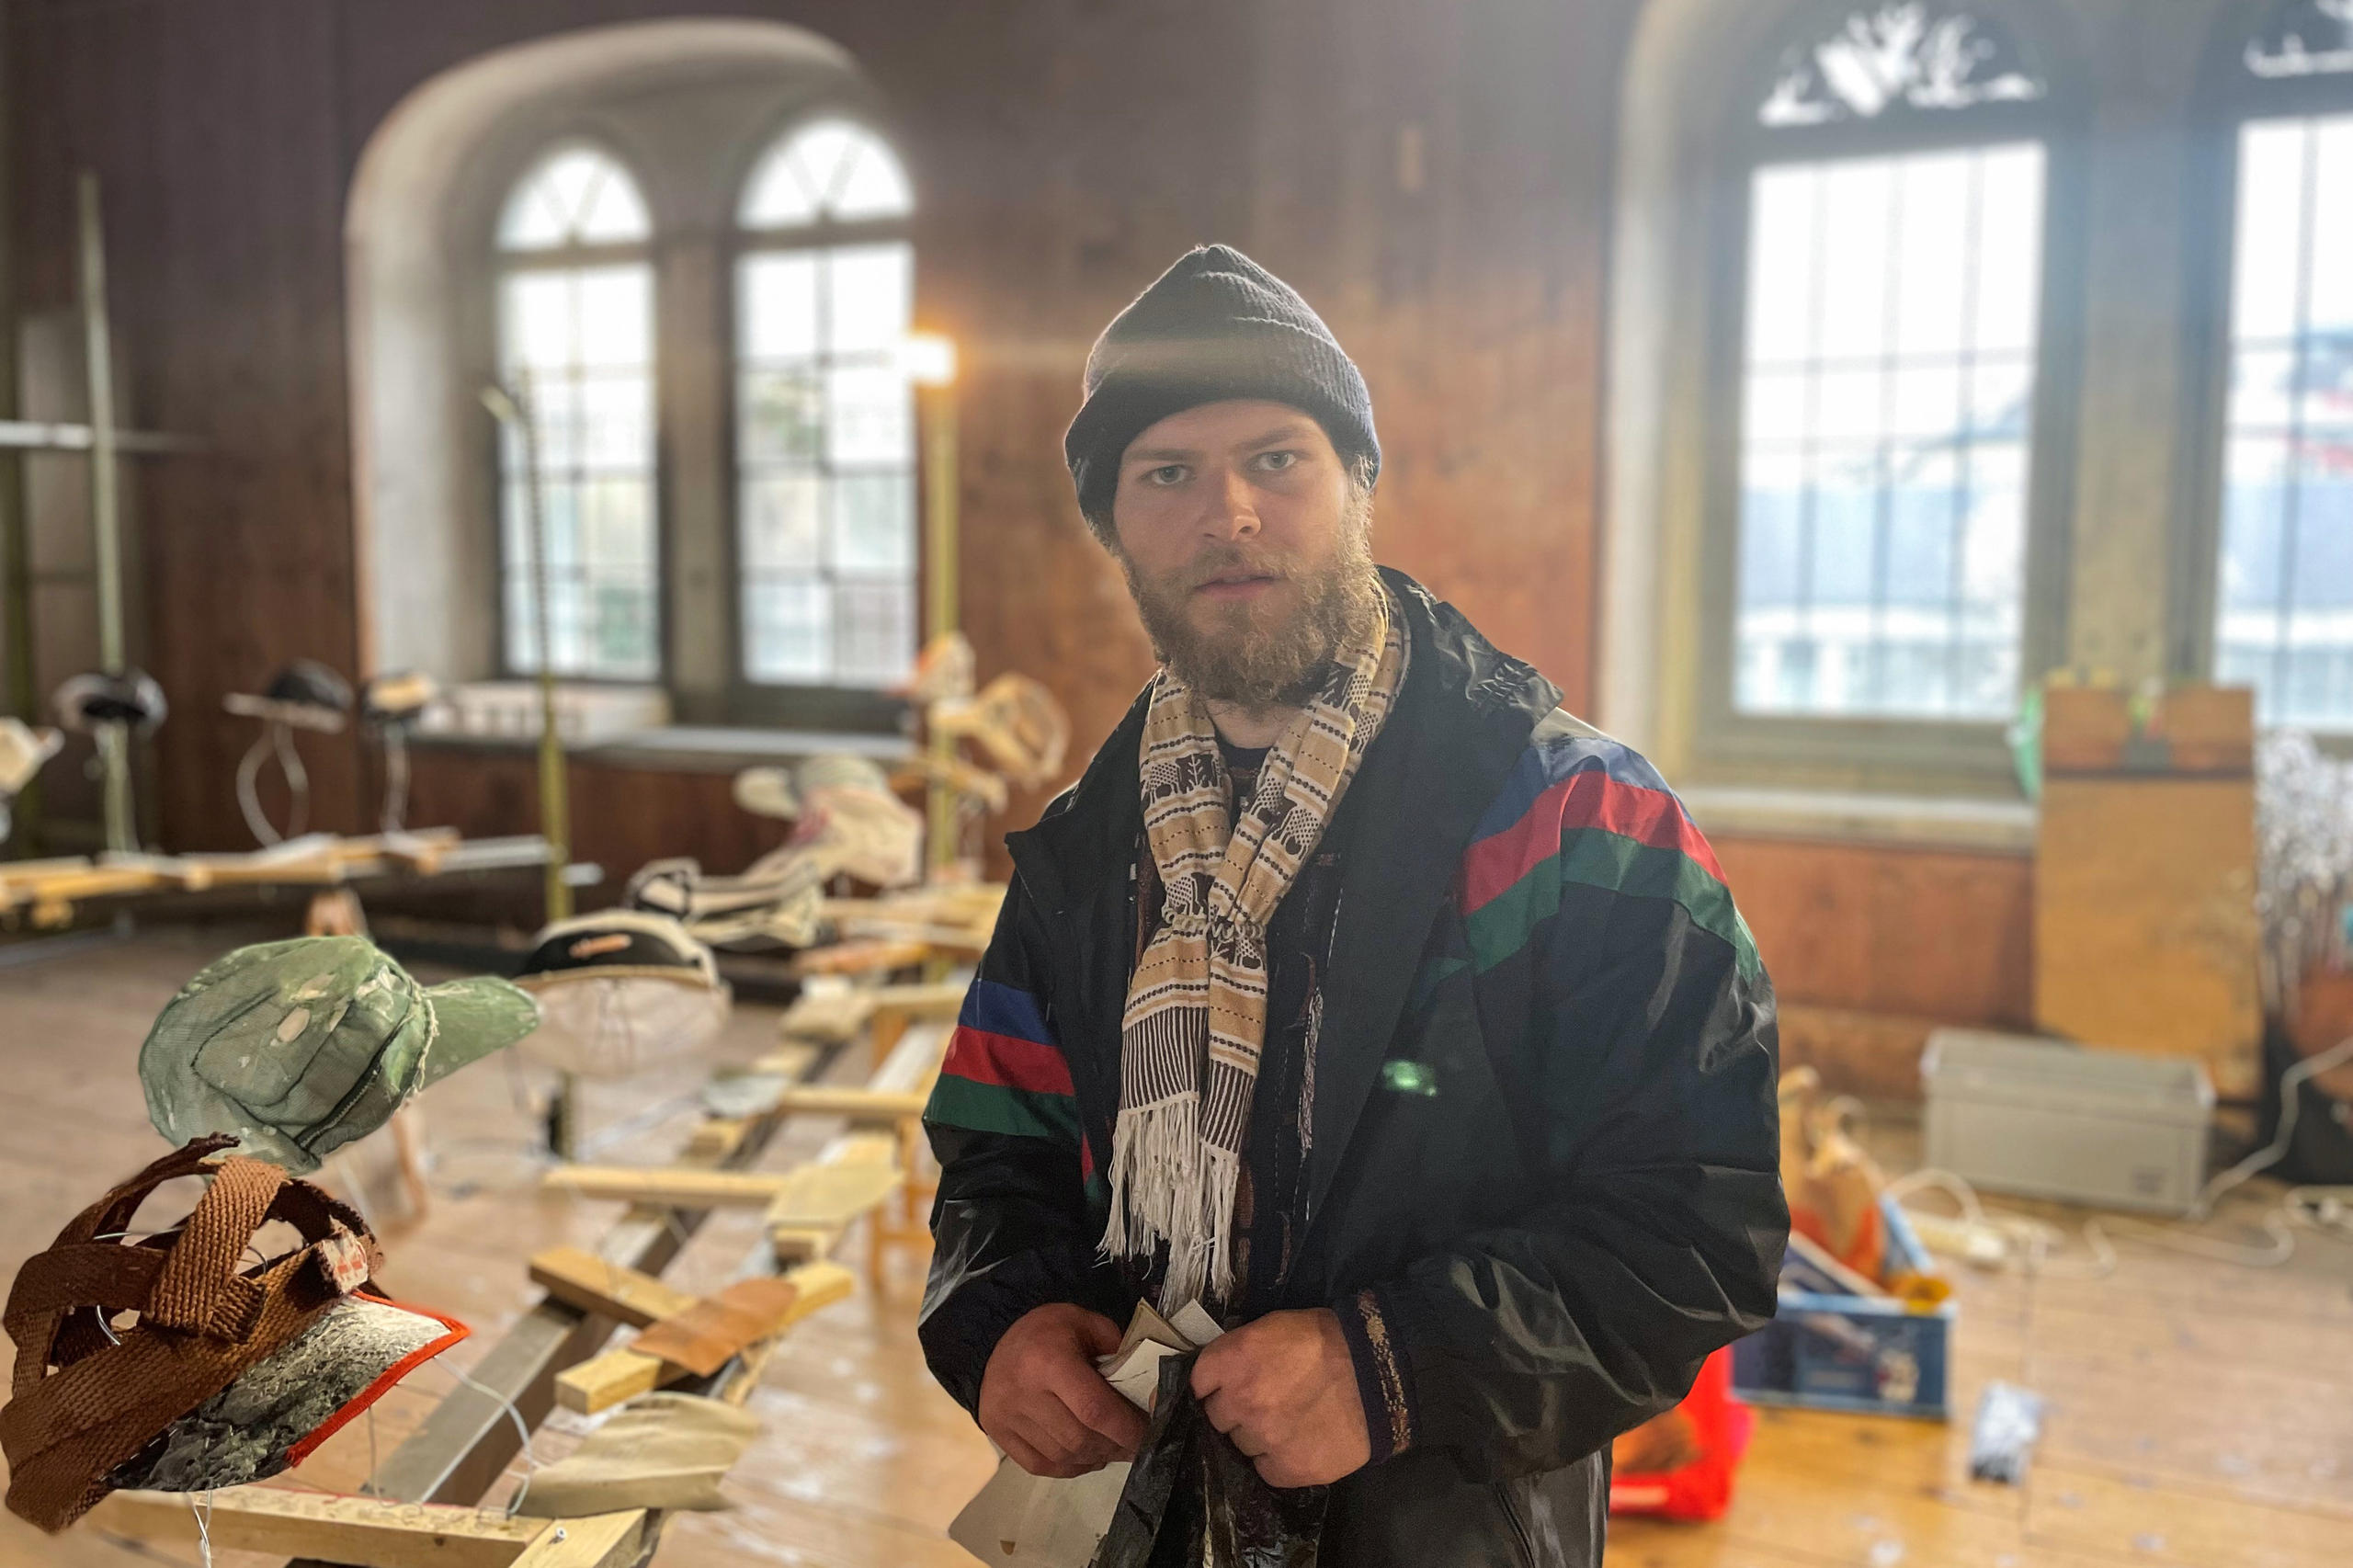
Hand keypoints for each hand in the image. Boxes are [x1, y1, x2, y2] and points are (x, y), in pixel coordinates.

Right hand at [979, 1303, 1148, 1478]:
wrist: (997, 1341)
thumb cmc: (1049, 1331)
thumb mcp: (1086, 1323)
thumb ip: (1117, 1351)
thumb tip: (1145, 1390)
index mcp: (1048, 1360)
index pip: (1094, 1409)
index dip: (1126, 1429)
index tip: (1149, 1435)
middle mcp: (1023, 1392)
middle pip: (1080, 1438)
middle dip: (1115, 1446)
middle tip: (1135, 1444)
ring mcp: (1006, 1417)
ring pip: (1063, 1456)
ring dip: (1095, 1457)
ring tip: (1113, 1448)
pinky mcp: (998, 1433)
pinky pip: (1042, 1465)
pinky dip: (1070, 1467)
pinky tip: (1087, 1456)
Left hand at [1190, 1308, 1371, 1488]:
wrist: (1377, 1372)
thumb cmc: (1325, 1340)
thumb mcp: (1273, 1327)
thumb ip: (1238, 1351)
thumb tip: (1217, 1374)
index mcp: (1232, 1360)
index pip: (1197, 1384)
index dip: (1212, 1386)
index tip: (1225, 1388)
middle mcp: (1240, 1401)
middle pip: (1216, 1418)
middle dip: (1234, 1411)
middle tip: (1263, 1403)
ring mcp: (1263, 1439)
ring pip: (1240, 1447)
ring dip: (1257, 1437)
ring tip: (1288, 1422)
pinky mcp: (1288, 1469)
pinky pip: (1266, 1470)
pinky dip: (1278, 1461)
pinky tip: (1298, 1443)